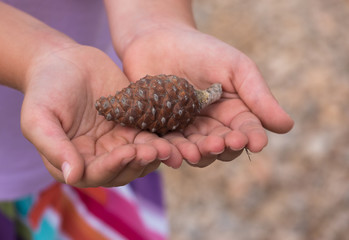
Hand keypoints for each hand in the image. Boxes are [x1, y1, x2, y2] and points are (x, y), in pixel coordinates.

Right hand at [21, 45, 181, 186]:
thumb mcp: (39, 117)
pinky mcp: (133, 126)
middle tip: (157, 152)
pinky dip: (162, 138)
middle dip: (140, 162)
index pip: (96, 173)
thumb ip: (53, 147)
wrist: (65, 62)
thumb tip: (73, 176)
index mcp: (74, 160)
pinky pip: (149, 136)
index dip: (113, 165)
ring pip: (140, 156)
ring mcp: (118, 142)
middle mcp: (99, 156)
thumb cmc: (46, 89)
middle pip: (124, 169)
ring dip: (156, 154)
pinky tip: (174, 135)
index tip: (128, 152)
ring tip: (170, 147)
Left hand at [120, 27, 293, 166]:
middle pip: (222, 146)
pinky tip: (173, 154)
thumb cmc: (201, 50)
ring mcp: (187, 130)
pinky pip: (169, 146)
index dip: (251, 137)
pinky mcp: (163, 131)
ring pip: (196, 151)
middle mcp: (212, 125)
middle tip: (218, 144)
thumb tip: (287, 126)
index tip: (254, 143)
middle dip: (222, 148)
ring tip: (195, 152)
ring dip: (198, 154)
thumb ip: (258, 96)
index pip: (247, 129)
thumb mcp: (235, 67)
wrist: (157, 39)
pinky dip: (172, 152)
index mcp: (234, 111)